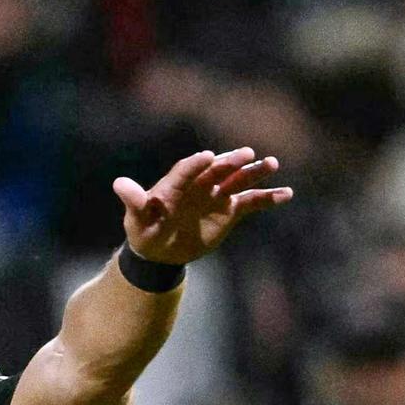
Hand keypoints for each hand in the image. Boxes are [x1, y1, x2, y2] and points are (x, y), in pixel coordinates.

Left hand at [114, 148, 292, 267]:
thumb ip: (133, 200)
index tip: (208, 157)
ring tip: (271, 164)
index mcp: (177, 181)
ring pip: (238, 180)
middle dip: (231, 162)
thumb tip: (118, 184)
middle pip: (218, 169)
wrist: (160, 250)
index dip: (197, 164)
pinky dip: (268, 198)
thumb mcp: (136, 218)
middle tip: (247, 154)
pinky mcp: (229, 210)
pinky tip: (286, 194)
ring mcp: (217, 195)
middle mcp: (200, 183)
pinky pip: (251, 202)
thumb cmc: (145, 229)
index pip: (188, 168)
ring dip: (255, 173)